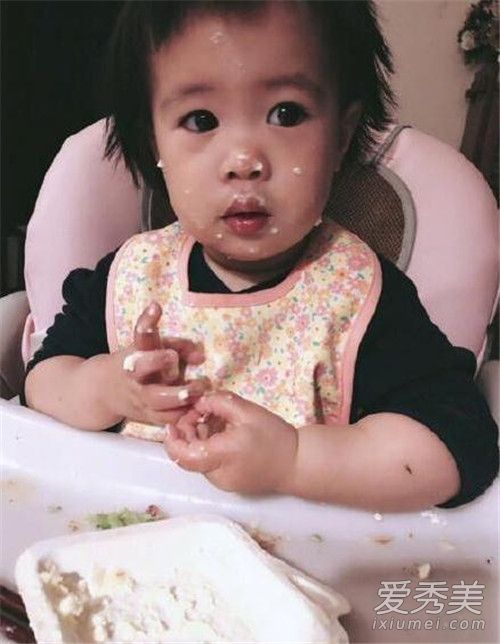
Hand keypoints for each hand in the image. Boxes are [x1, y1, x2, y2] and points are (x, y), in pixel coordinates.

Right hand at [103, 301, 209, 426]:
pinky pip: (166, 419)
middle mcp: (135, 375)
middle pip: (141, 368)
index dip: (147, 322)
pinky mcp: (147, 416)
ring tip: (199, 390)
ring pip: (157, 400)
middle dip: (157, 361)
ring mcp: (140, 397)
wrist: (104, 392)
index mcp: (136, 352)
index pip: (139, 334)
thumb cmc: (139, 363)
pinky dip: (181, 415)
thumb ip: (177, 346)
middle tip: (174, 358)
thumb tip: (200, 355)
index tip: (156, 308)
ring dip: (179, 396)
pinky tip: (197, 409)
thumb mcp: (151, 349)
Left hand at [164, 391, 297, 494]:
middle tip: (199, 413)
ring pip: (198, 460)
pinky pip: (210, 464)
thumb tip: (199, 401)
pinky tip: (221, 433)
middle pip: (188, 456)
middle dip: (186, 433)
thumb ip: (219, 403)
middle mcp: (217, 475)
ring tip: (212, 420)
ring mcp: (222, 483)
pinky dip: (209, 447)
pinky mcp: (228, 483)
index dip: (172, 439)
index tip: (174, 421)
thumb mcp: (247, 412)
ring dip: (197, 439)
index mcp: (222, 456)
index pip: (183, 455)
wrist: (298, 463)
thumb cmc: (275, 437)